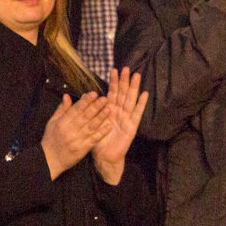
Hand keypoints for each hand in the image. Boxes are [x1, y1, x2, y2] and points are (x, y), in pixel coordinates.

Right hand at [41, 92, 110, 179]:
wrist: (50, 161)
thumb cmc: (50, 139)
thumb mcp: (52, 122)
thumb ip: (61, 109)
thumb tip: (67, 95)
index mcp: (62, 123)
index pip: (75, 110)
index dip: (85, 101)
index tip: (93, 93)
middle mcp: (70, 130)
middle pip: (84, 117)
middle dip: (95, 107)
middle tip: (104, 98)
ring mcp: (77, 140)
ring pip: (90, 127)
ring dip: (101, 117)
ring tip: (109, 108)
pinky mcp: (83, 149)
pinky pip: (93, 140)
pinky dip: (101, 133)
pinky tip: (109, 126)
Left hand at [92, 68, 148, 183]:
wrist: (105, 157)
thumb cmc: (98, 141)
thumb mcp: (92, 123)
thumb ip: (88, 110)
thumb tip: (81, 95)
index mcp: (109, 110)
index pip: (112, 93)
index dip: (113, 82)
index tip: (114, 70)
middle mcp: (119, 112)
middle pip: (122, 94)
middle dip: (124, 81)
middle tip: (126, 68)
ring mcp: (126, 118)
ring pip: (130, 100)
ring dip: (134, 88)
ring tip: (136, 76)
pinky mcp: (132, 127)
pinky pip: (137, 114)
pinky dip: (141, 104)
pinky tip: (145, 94)